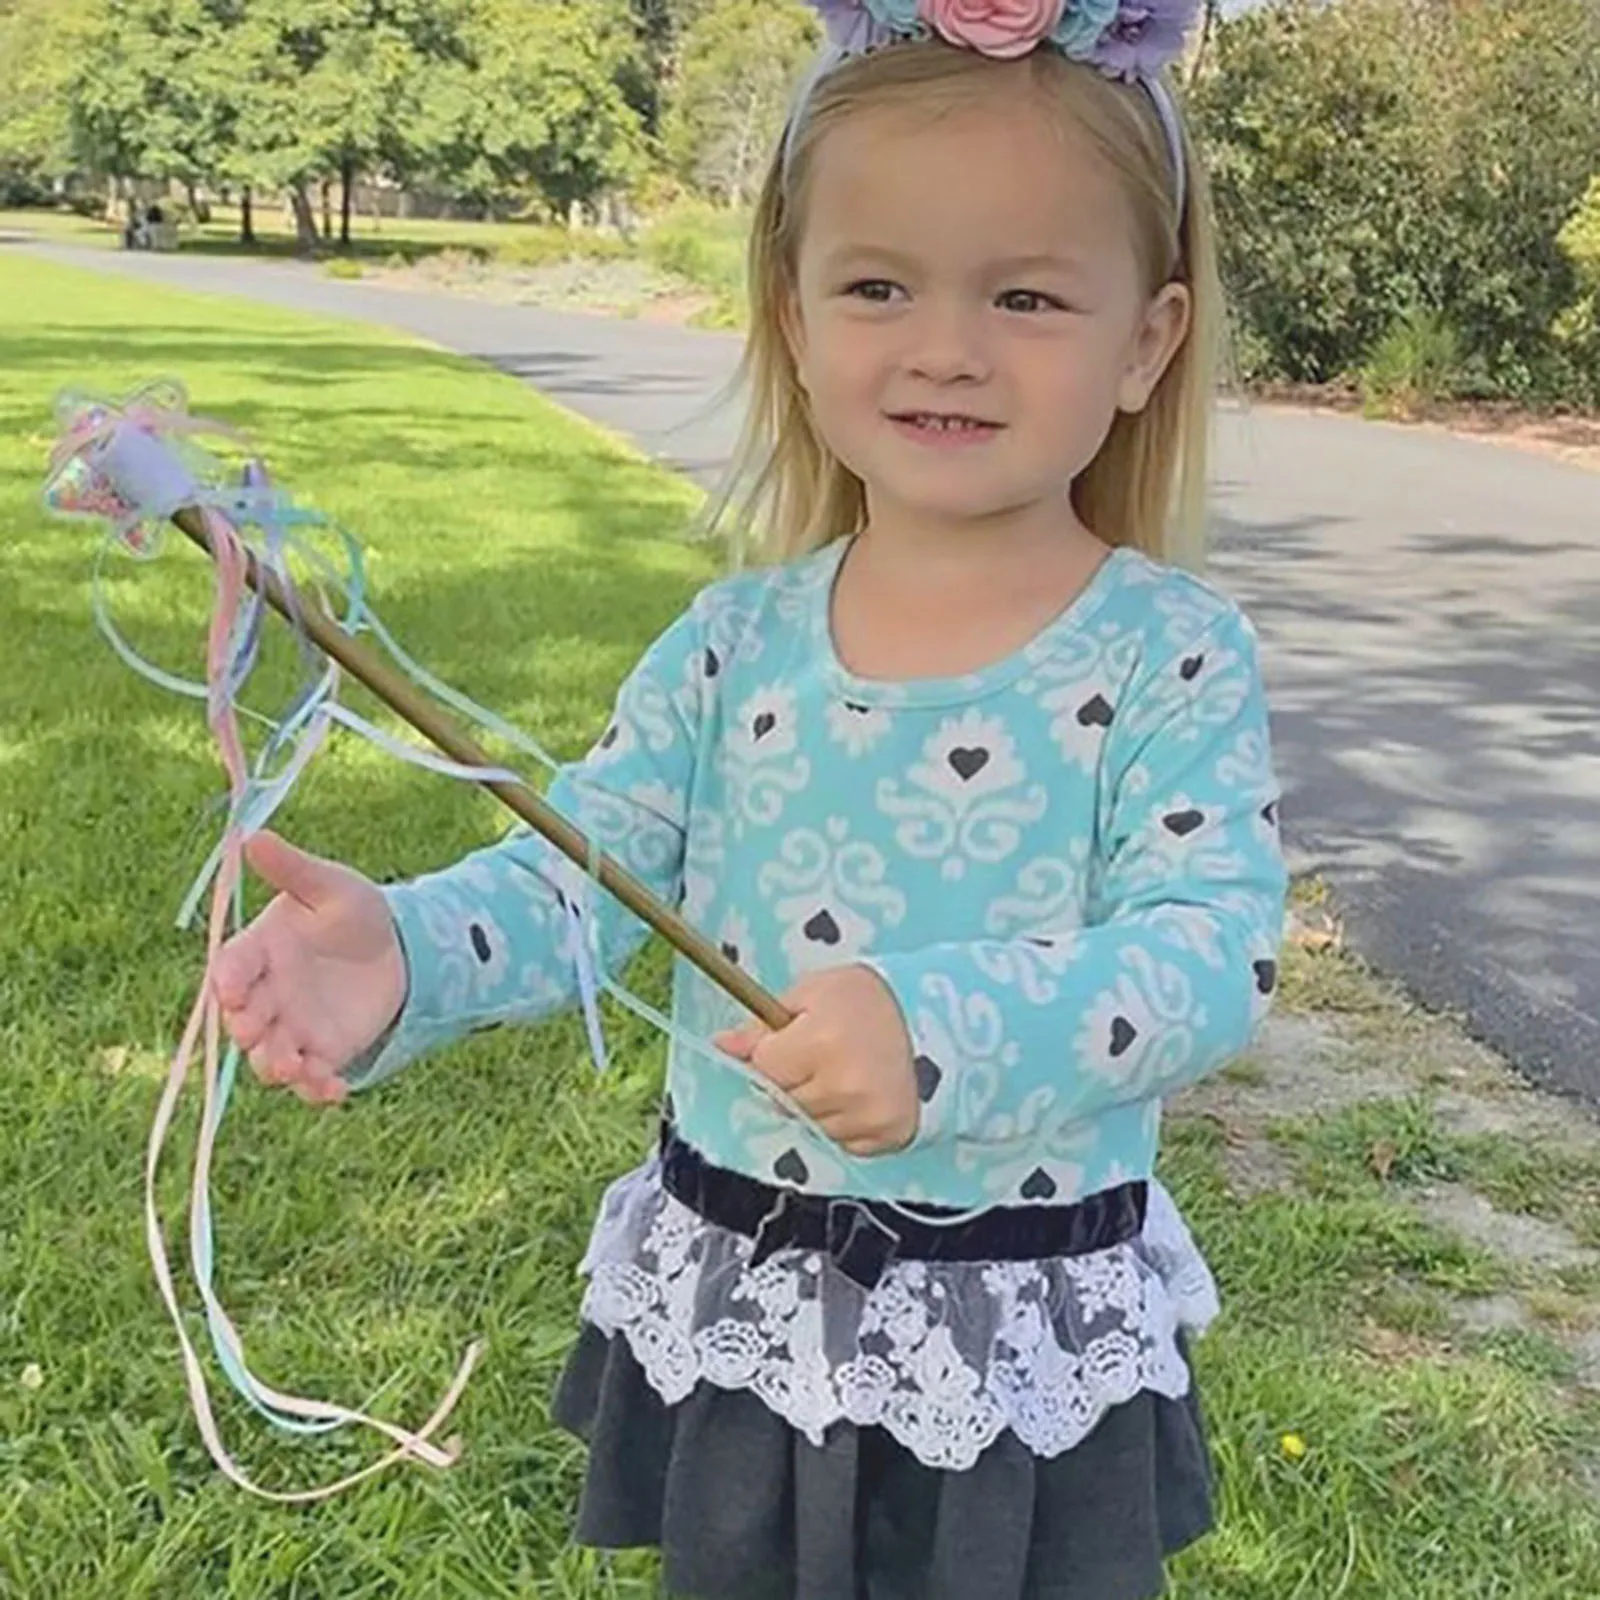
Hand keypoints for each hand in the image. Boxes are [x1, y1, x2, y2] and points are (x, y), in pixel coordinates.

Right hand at [211, 831, 406, 1105]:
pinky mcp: (321, 1054)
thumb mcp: (330, 886)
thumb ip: (293, 869)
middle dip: (246, 1028)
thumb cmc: (352, 912)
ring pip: (269, 1057)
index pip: (232, 967)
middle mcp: (265, 996)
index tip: (230, 988)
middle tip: (256, 1031)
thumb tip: (252, 836)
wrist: (396, 950)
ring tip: (291, 1067)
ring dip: (275, 1065)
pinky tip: (335, 1091)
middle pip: (242, 1020)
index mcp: (259, 951)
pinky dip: (317, 1090)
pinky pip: (311, 1080)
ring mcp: (290, 1029)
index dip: (228, 979)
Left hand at [713, 965, 918, 1155]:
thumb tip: (722, 1045)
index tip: (795, 1039)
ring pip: (808, 1123)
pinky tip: (861, 1094)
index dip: (775, 1051)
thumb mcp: (813, 993)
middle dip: (793, 1078)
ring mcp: (865, 1117)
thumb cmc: (869, 1000)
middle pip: (783, 1099)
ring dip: (817, 1103)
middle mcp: (842, 1086)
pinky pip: (839, 1141)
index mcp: (820, 1041)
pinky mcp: (885, 1137)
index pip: (764, 1066)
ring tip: (845, 1071)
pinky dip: (842, 1122)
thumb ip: (764, 1023)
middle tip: (822, 1054)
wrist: (939, 1020)